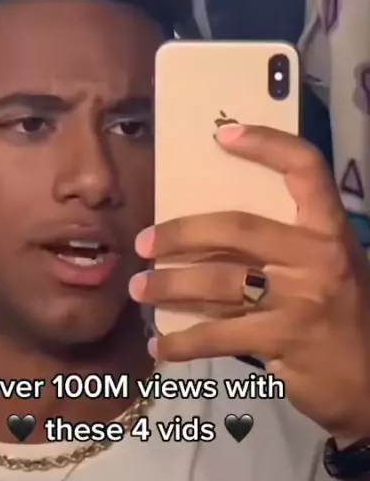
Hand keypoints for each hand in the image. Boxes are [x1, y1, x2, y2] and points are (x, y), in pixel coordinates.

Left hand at [130, 125, 369, 442]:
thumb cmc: (341, 312)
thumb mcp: (326, 266)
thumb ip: (283, 245)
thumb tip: (208, 232)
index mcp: (330, 230)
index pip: (306, 169)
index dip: (267, 144)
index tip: (223, 135)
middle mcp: (317, 258)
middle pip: (237, 228)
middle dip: (181, 233)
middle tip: (144, 242)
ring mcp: (300, 300)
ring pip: (218, 283)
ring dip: (169, 286)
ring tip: (140, 288)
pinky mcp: (282, 341)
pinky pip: (218, 335)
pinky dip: (182, 342)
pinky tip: (160, 345)